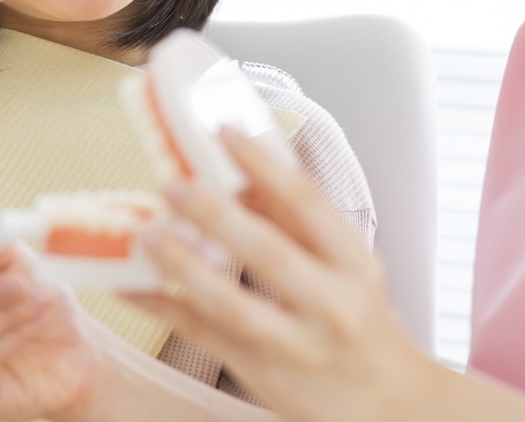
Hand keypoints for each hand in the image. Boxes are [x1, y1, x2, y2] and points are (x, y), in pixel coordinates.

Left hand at [126, 130, 441, 421]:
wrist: (393, 409)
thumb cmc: (362, 325)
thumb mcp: (347, 268)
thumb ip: (296, 222)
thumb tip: (242, 175)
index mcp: (354, 266)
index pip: (308, 204)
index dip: (264, 163)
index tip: (225, 131)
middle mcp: (330, 306)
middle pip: (269, 253)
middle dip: (216, 215)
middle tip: (173, 183)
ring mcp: (294, 346)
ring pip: (230, 305)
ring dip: (183, 264)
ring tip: (146, 231)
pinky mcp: (261, 374)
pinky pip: (202, 336)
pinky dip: (162, 307)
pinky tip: (130, 283)